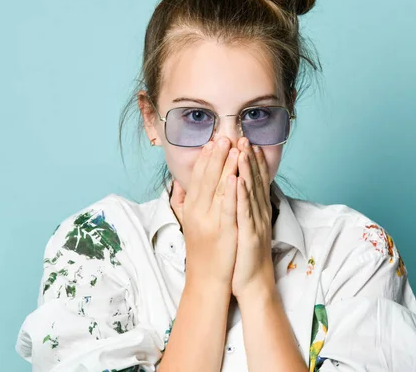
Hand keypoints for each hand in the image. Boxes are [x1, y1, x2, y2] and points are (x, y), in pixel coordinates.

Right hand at [169, 137, 239, 288]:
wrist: (207, 280)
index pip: (198, 177)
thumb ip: (183, 201)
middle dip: (216, 155)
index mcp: (191, 208)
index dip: (206, 158)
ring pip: (218, 189)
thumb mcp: (189, 222)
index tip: (212, 141)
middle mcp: (197, 211)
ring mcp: (210, 221)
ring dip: (225, 166)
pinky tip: (235, 177)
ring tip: (233, 147)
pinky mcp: (223, 231)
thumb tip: (180, 183)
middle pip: (207, 178)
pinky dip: (230, 191)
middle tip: (224, 136)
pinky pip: (227, 208)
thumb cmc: (202, 250)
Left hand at [232, 137, 274, 299]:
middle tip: (245, 137)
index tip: (247, 143)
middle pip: (255, 181)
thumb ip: (242, 209)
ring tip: (242, 150)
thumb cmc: (244, 255)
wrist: (253, 283)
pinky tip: (237, 180)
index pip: (255, 181)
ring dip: (247, 170)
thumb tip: (237, 193)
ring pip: (251, 192)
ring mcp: (256, 224)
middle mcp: (259, 214)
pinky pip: (245, 212)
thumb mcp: (244, 228)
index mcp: (257, 211)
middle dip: (250, 158)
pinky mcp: (250, 235)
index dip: (253, 162)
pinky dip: (241, 194)